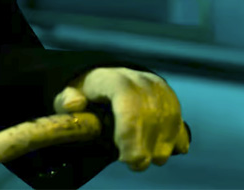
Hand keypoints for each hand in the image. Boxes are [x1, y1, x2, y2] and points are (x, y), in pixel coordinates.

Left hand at [54, 67, 190, 170]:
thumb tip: (74, 104)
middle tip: (137, 165)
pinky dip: (176, 135)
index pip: (126, 97)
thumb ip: (66, 100)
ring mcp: (155, 86)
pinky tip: (174, 150)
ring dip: (162, 142)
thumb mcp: (68, 95)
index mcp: (110, 77)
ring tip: (153, 161)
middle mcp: (136, 78)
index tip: (125, 156)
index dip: (129, 129)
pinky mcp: (169, 97)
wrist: (102, 83)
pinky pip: (177, 116)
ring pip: (167, 114)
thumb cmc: (83, 94)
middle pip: (149, 110)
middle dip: (145, 142)